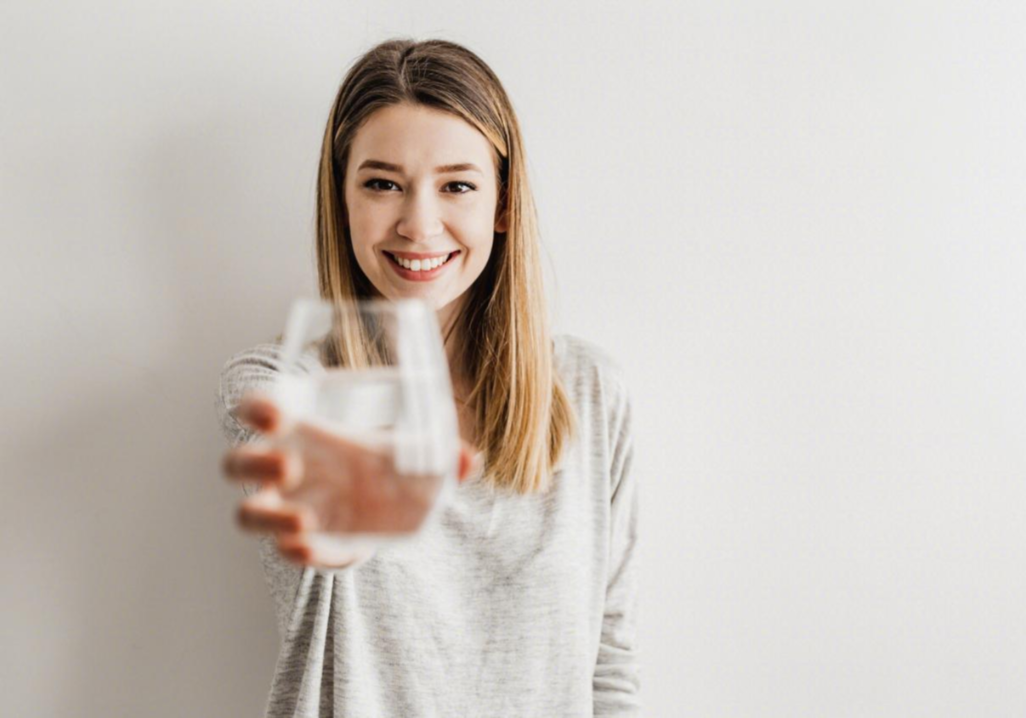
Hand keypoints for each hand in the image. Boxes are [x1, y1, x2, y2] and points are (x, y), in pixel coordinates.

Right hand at [222, 391, 479, 568]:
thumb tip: (469, 461)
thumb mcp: (414, 444)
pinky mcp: (305, 543)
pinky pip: (285, 551)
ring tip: (306, 518)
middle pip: (236, 463)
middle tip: (290, 464)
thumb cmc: (387, 458)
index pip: (257, 409)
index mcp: (301, 428)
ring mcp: (288, 508)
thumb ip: (443, 451)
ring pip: (248, 514)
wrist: (387, 505)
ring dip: (269, 515)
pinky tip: (312, 545)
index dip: (255, 408)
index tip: (274, 414)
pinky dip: (297, 550)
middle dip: (254, 462)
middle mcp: (283, 467)